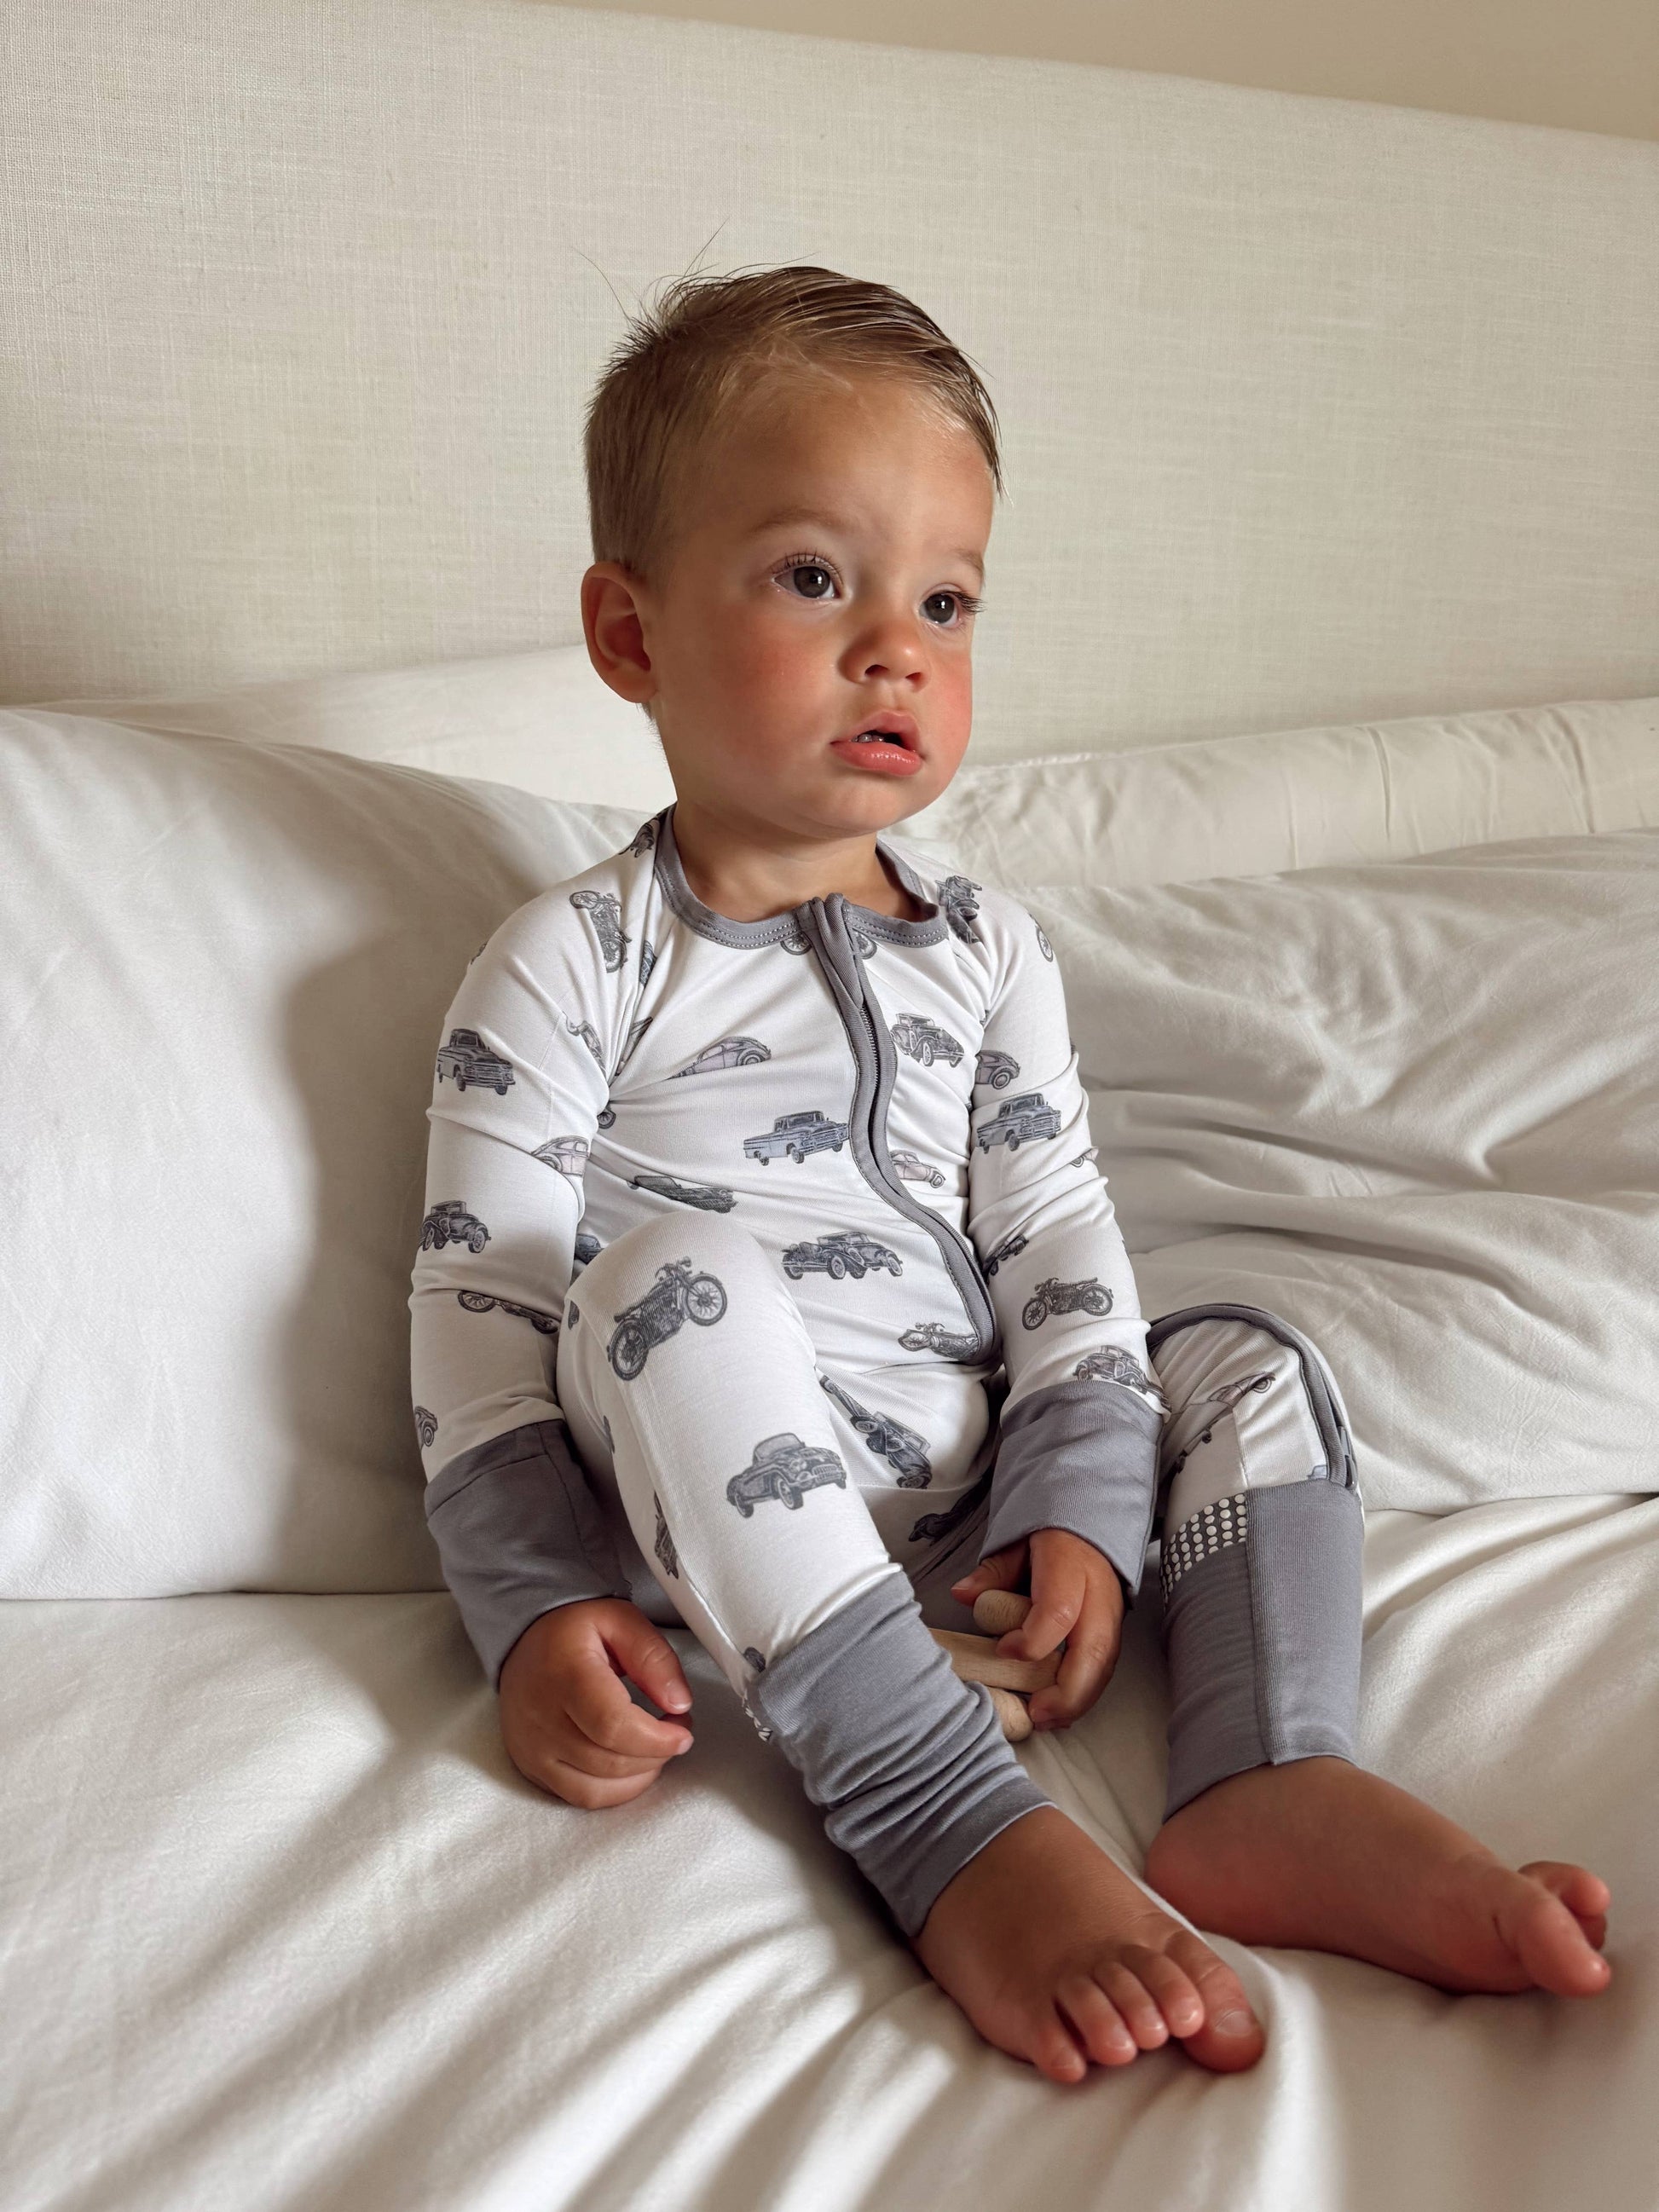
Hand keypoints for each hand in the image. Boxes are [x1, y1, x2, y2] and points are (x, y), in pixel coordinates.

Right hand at [498, 1597, 694, 1807]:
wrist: (522, 1644)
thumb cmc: (573, 1632)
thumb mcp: (620, 1620)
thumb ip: (654, 1657)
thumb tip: (679, 1703)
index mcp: (564, 1674)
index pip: (612, 1725)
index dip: (657, 1738)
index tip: (683, 1728)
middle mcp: (542, 1718)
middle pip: (609, 1761)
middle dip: (656, 1753)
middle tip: (675, 1731)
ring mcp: (533, 1749)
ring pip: (596, 1788)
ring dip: (640, 1774)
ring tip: (656, 1746)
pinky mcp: (532, 1767)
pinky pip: (580, 1797)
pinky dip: (616, 1790)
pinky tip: (634, 1766)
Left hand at [950, 1529, 1125, 1731]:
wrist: (1089, 1533)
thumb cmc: (1049, 1541)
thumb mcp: (1017, 1545)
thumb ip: (993, 1572)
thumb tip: (963, 1594)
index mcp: (1071, 1566)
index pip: (1058, 1611)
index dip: (1031, 1640)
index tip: (1002, 1649)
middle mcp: (1099, 1594)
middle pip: (1093, 1650)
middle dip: (1067, 1691)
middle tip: (1035, 1713)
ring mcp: (1112, 1615)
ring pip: (1104, 1667)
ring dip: (1076, 1701)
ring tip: (1044, 1719)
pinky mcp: (1114, 1632)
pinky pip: (1104, 1670)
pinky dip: (1084, 1695)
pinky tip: (1059, 1712)